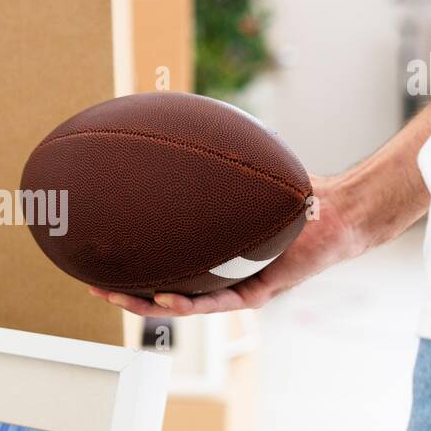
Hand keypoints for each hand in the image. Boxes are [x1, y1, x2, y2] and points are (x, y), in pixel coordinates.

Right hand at [88, 174, 367, 316]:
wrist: (334, 211)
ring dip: (148, 304)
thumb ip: (206, 161)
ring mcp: (235, 286)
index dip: (131, 264)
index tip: (101, 257)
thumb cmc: (289, 192)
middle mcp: (218, 274)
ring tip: (119, 297)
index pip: (163, 261)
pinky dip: (189, 301)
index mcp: (208, 252)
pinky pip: (217, 303)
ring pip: (182, 305)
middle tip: (95, 286)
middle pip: (162, 290)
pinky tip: (166, 298)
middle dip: (127, 293)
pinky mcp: (257, 293)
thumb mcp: (236, 174)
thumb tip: (173, 125)